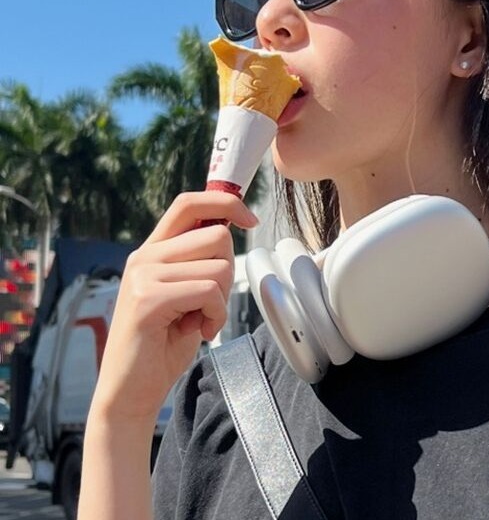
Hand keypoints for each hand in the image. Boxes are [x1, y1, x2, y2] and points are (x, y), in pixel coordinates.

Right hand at [90, 191, 256, 423]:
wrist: (130, 392)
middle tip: (209, 303)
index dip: (226, 203)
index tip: (251, 219)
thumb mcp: (185, 292)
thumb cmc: (164, 343)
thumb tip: (229, 228)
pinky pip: (209, 292)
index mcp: (152, 250)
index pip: (189, 202)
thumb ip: (198, 261)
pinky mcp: (148, 299)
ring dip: (221, 301)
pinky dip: (216, 316)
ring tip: (198, 321)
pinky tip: (198, 332)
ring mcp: (143, 276)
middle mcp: (144, 256)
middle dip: (228, 271)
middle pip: (217, 236)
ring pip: (218, 267)